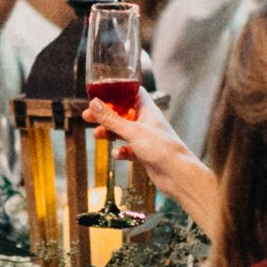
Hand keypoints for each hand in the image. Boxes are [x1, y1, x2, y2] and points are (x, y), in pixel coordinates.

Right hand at [82, 91, 218, 221]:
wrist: (178, 175)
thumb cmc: (162, 149)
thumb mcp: (132, 131)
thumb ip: (112, 119)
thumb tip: (94, 104)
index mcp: (147, 110)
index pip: (132, 93)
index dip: (117, 91)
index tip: (100, 93)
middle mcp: (147, 122)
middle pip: (123, 113)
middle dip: (106, 114)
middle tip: (88, 115)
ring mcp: (146, 138)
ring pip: (123, 131)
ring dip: (110, 132)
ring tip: (97, 135)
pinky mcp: (145, 154)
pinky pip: (128, 149)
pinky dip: (121, 151)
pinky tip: (117, 154)